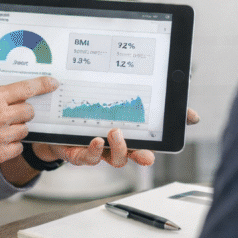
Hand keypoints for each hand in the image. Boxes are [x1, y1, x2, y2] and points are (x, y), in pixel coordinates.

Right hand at [0, 76, 57, 170]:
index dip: (43, 85)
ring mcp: (0, 136)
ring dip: (16, 129)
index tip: (53, 83)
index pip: (27, 88)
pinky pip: (18, 147)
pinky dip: (11, 145)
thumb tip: (11, 95)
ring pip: (25, 130)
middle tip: (10, 114)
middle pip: (29, 111)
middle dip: (23, 112)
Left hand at [29, 107, 201, 167]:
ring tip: (115, 133)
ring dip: (119, 149)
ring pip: (116, 159)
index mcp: (127, 129)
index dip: (171, 127)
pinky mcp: (78, 152)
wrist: (49, 123)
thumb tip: (157, 78)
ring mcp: (99, 149)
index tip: (188, 119)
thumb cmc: (81, 113)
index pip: (154, 130)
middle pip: (138, 152)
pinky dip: (94, 151)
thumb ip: (130, 91)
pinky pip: (88, 158)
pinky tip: (94, 140)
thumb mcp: (103, 98)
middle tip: (147, 154)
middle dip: (145, 155)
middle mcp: (116, 142)